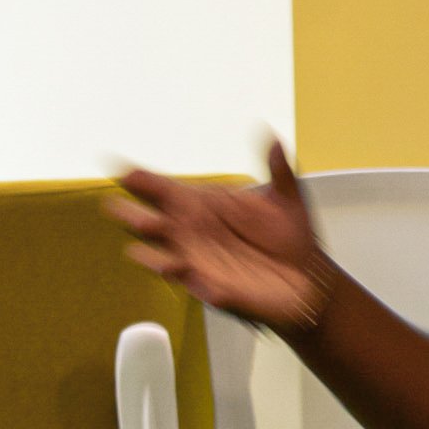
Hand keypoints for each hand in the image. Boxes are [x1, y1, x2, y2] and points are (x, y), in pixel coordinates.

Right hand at [109, 140, 335, 330]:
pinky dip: (187, 278)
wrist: (310, 278)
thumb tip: (274, 137)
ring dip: (153, 249)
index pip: (166, 193)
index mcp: (204, 208)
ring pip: (166, 257)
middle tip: (118, 206)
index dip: (143, 182)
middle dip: (136, 217)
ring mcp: (202, 265)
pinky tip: (176, 268)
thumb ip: (278, 170)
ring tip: (146, 233)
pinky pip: (197, 286)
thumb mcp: (287, 197)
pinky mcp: (218, 291)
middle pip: (155, 227)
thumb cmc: (289, 237)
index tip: (122, 170)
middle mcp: (195, 236)